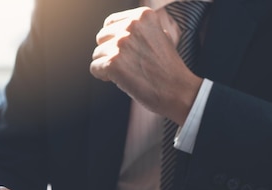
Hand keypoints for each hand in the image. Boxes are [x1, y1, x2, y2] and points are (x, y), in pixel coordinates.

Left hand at [90, 7, 201, 124]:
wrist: (177, 91)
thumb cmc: (168, 69)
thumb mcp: (160, 36)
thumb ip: (139, 30)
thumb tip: (118, 31)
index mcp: (143, 16)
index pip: (110, 22)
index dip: (115, 39)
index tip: (128, 52)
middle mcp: (131, 26)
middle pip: (101, 37)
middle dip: (110, 52)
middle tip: (129, 65)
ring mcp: (121, 44)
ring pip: (97, 54)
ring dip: (108, 66)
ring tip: (129, 73)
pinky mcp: (113, 63)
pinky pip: (95, 68)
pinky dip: (104, 77)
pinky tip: (121, 79)